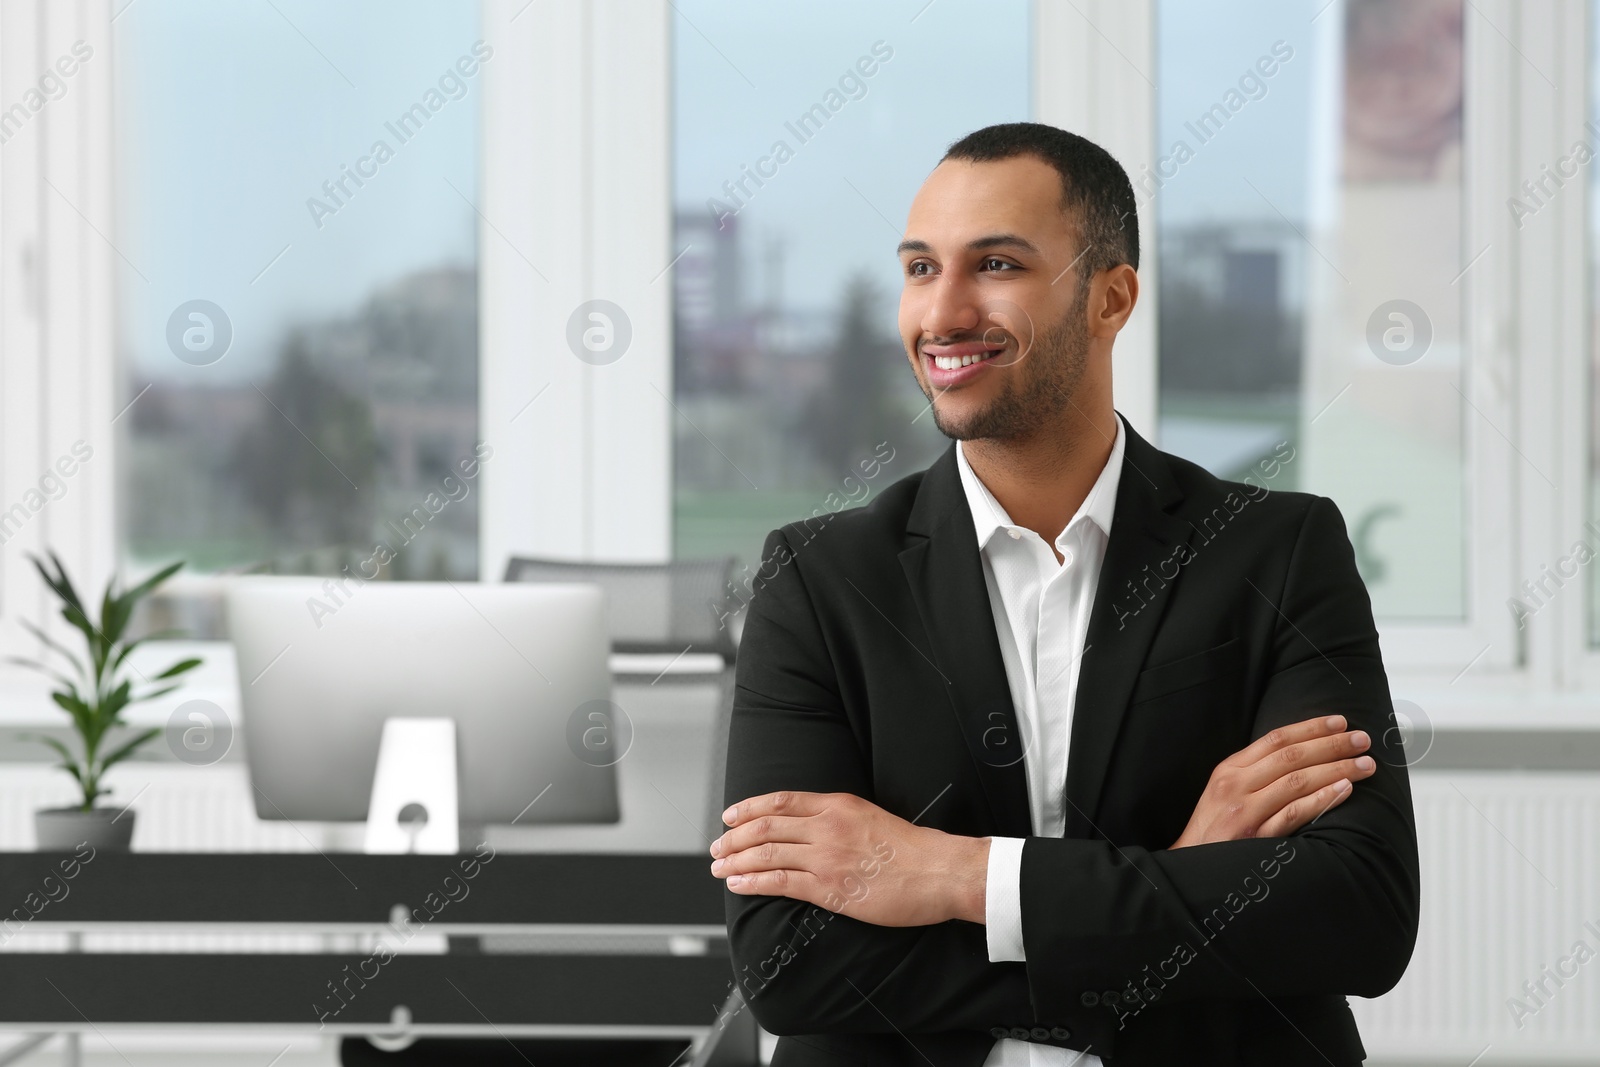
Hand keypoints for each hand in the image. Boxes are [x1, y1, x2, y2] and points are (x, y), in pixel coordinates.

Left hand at [709, 791, 989, 925]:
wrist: (939, 871)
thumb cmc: (913, 850)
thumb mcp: (871, 816)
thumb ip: (839, 818)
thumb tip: (812, 827)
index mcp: (838, 804)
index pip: (781, 801)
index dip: (749, 808)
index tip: (730, 816)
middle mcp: (827, 825)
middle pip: (766, 826)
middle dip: (734, 837)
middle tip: (717, 847)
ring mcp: (826, 856)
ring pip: (767, 853)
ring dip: (736, 860)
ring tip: (719, 867)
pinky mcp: (830, 887)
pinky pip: (780, 882)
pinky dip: (753, 881)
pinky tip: (738, 884)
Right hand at [1170, 714, 1374, 847]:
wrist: (1191, 868)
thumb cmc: (1213, 829)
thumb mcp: (1224, 791)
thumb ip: (1254, 773)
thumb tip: (1300, 755)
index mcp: (1229, 769)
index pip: (1275, 739)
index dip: (1311, 728)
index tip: (1340, 722)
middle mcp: (1235, 785)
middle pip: (1291, 756)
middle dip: (1332, 745)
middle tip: (1363, 740)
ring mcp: (1245, 811)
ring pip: (1297, 781)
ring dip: (1336, 770)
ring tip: (1364, 765)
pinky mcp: (1256, 838)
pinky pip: (1294, 814)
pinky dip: (1321, 800)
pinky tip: (1344, 791)